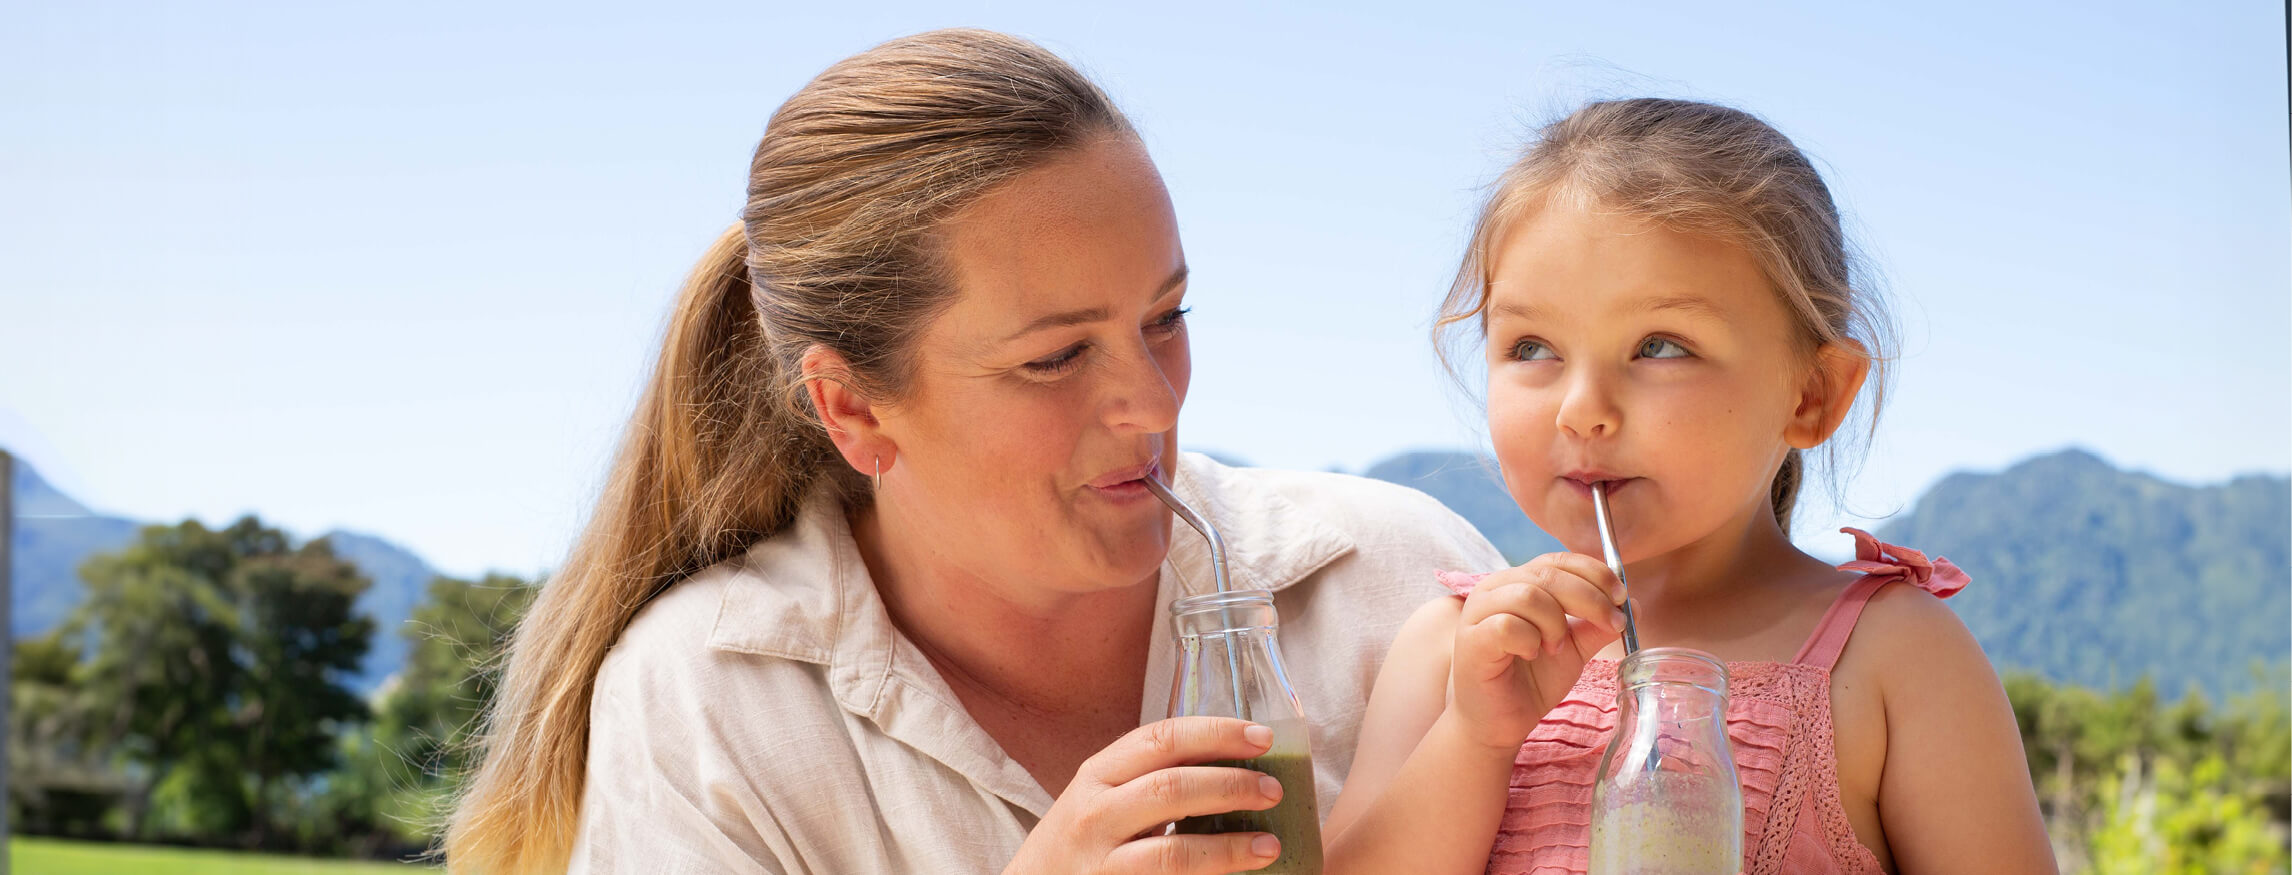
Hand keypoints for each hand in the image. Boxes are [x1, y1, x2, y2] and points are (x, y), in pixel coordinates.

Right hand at [1002, 717, 1289, 874]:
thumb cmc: (1081, 841)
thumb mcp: (1103, 797)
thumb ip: (1151, 777)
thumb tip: (1237, 763)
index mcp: (1098, 774)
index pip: (1161, 738)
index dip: (1217, 734)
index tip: (1263, 738)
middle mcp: (1094, 815)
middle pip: (1171, 789)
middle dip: (1231, 786)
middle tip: (1273, 791)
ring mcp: (1101, 864)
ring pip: (1173, 854)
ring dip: (1229, 848)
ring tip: (1270, 845)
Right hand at [1449, 552, 1627, 750]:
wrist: (1500, 724)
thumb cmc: (1531, 681)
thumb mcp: (1573, 648)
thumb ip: (1596, 625)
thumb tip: (1633, 604)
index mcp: (1517, 583)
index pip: (1557, 560)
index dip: (1594, 573)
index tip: (1621, 597)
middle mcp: (1493, 589)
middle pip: (1548, 574)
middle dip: (1589, 598)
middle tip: (1610, 624)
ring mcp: (1477, 613)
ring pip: (1528, 596)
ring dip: (1555, 624)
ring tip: (1555, 648)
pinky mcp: (1471, 640)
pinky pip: (1507, 626)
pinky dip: (1530, 640)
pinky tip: (1531, 654)